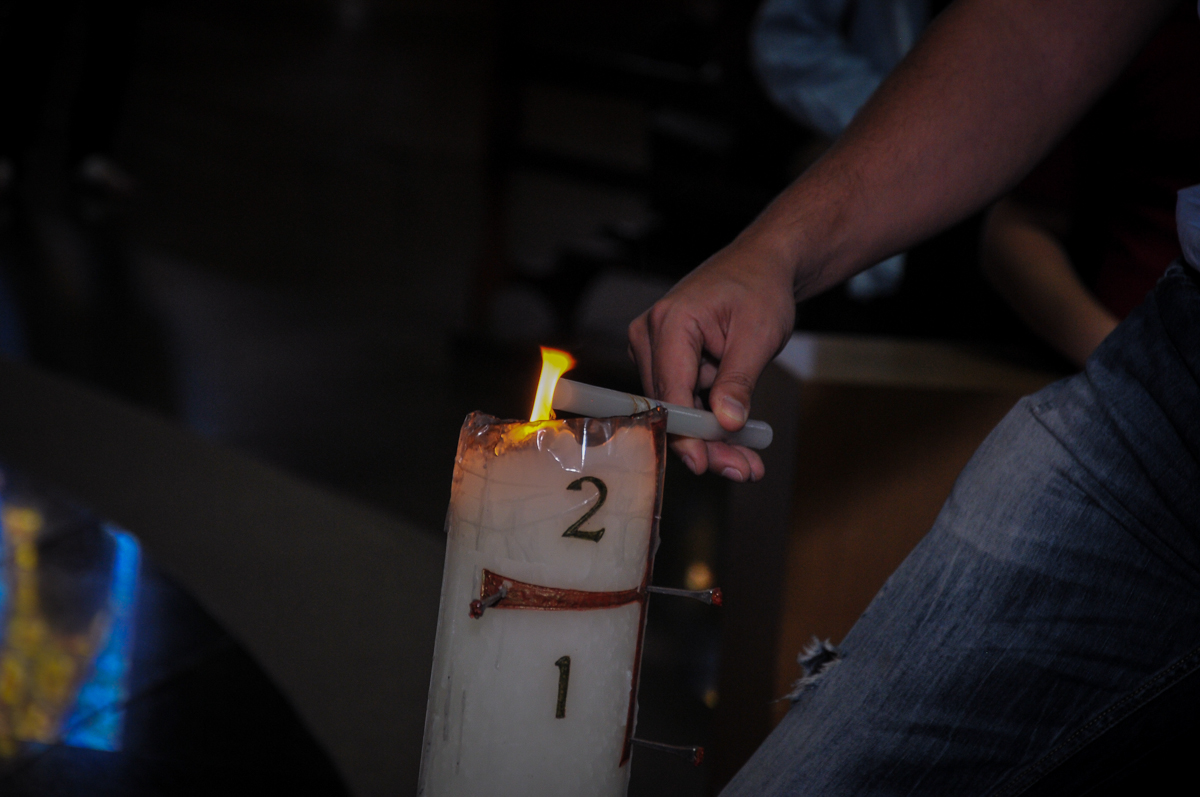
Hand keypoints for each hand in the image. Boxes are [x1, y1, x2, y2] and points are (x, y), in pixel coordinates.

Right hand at [628, 233, 795, 480]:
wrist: (760, 266)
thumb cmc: (760, 290)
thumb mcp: (758, 335)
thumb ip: (739, 381)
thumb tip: (726, 423)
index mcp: (670, 323)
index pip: (670, 391)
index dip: (685, 434)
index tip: (704, 465)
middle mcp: (650, 336)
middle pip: (670, 408)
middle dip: (706, 444)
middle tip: (744, 470)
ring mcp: (653, 348)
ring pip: (678, 410)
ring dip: (711, 439)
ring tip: (749, 462)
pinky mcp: (665, 360)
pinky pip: (684, 400)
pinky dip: (711, 421)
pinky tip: (738, 443)